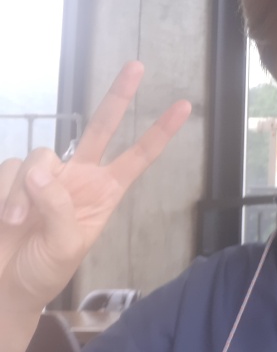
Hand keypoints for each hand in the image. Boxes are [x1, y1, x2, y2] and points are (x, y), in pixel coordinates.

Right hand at [0, 62, 189, 312]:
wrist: (4, 286)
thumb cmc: (42, 271)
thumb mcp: (66, 246)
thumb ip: (60, 208)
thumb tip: (43, 172)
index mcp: (104, 193)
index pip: (138, 156)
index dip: (159, 132)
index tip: (184, 105)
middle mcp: (78, 177)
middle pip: (101, 127)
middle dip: (118, 96)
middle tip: (137, 66)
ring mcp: (45, 176)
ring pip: (41, 156)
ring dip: (26, 190)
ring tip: (18, 222)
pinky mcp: (12, 180)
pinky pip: (9, 169)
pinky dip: (6, 192)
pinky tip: (5, 217)